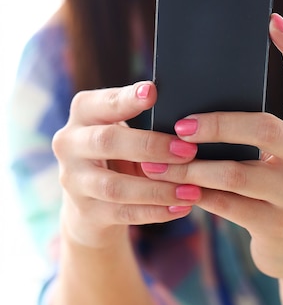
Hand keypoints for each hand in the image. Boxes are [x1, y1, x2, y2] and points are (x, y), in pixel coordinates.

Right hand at [52, 81, 200, 247]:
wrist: (90, 204)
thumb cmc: (119, 154)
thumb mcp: (124, 131)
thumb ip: (145, 120)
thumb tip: (191, 121)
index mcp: (83, 114)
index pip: (102, 102)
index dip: (126, 98)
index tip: (152, 91)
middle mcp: (69, 144)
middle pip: (107, 142)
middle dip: (150, 146)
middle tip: (188, 151)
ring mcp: (74, 181)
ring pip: (115, 186)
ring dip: (157, 189)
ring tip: (191, 190)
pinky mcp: (86, 212)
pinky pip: (123, 213)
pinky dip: (155, 212)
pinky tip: (181, 208)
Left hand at [142, 14, 282, 280]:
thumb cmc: (279, 182)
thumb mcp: (280, 152)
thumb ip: (254, 127)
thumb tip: (194, 98)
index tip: (273, 19)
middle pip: (262, 127)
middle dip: (215, 123)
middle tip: (179, 123)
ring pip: (236, 172)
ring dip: (190, 167)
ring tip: (157, 162)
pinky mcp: (278, 224)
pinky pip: (227, 205)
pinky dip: (197, 194)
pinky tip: (176, 189)